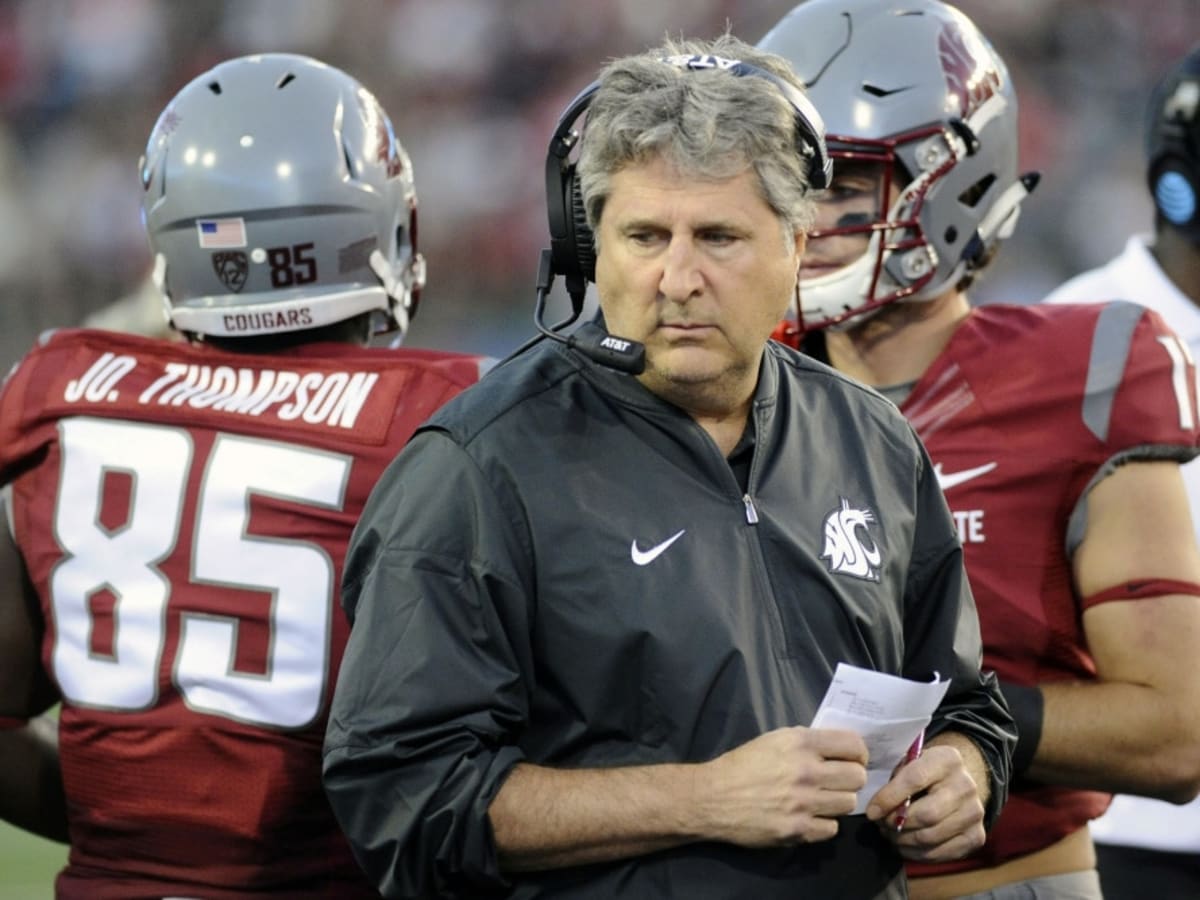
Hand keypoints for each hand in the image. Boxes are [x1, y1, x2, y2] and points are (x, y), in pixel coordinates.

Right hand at [701, 726, 867, 846]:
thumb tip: (837, 750)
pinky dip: (823, 824)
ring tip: (822, 800)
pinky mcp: (797, 830)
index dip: (858, 753)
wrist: (712, 797)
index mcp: (800, 743)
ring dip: (837, 802)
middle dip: (850, 779)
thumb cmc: (742, 765)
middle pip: (857, 777)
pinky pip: (831, 828)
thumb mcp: (774, 740)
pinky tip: (809, 817)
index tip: (853, 760)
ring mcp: (803, 803)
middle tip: (838, 782)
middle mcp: (806, 771)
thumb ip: (807, 743)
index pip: (853, 744)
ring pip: (848, 803)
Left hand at [865, 737, 985, 861]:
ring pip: (931, 836)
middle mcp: (966, 785)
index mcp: (947, 759)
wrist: (957, 783)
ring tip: (890, 835)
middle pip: (926, 814)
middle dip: (897, 824)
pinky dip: (917, 854)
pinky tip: (905, 845)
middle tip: (881, 825)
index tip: (872, 812)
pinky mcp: (977, 837)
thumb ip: (896, 780)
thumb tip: (877, 810)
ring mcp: (975, 813)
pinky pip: (941, 853)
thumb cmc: (924, 773)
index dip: (889, 798)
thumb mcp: (910, 763)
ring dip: (903, 841)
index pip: (915, 779)